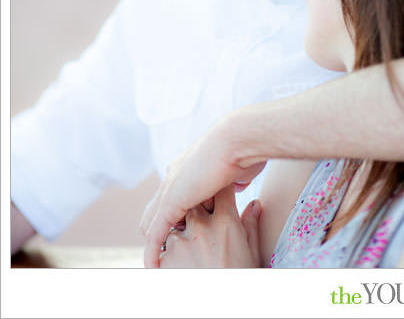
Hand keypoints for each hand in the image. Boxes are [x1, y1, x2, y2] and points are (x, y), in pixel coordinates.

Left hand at [140, 114, 266, 267]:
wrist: (241, 139)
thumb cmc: (249, 152)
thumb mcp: (242, 172)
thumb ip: (238, 186)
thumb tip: (242, 191)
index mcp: (188, 171)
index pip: (176, 198)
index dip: (181, 216)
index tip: (190, 232)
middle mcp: (174, 179)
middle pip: (158, 211)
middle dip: (165, 231)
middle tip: (176, 252)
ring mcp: (171, 190)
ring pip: (151, 222)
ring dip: (160, 240)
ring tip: (168, 260)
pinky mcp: (172, 201)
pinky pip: (155, 232)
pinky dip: (152, 250)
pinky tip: (152, 266)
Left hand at [159, 185, 261, 267]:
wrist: (221, 309)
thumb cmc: (240, 276)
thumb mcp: (251, 251)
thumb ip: (250, 224)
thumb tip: (255, 203)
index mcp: (226, 222)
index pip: (220, 192)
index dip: (219, 192)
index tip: (219, 196)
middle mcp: (201, 228)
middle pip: (193, 205)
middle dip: (197, 212)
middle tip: (204, 225)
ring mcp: (180, 243)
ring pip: (175, 226)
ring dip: (181, 234)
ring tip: (193, 252)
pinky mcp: (164, 261)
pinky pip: (163, 248)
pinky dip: (170, 254)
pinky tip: (183, 265)